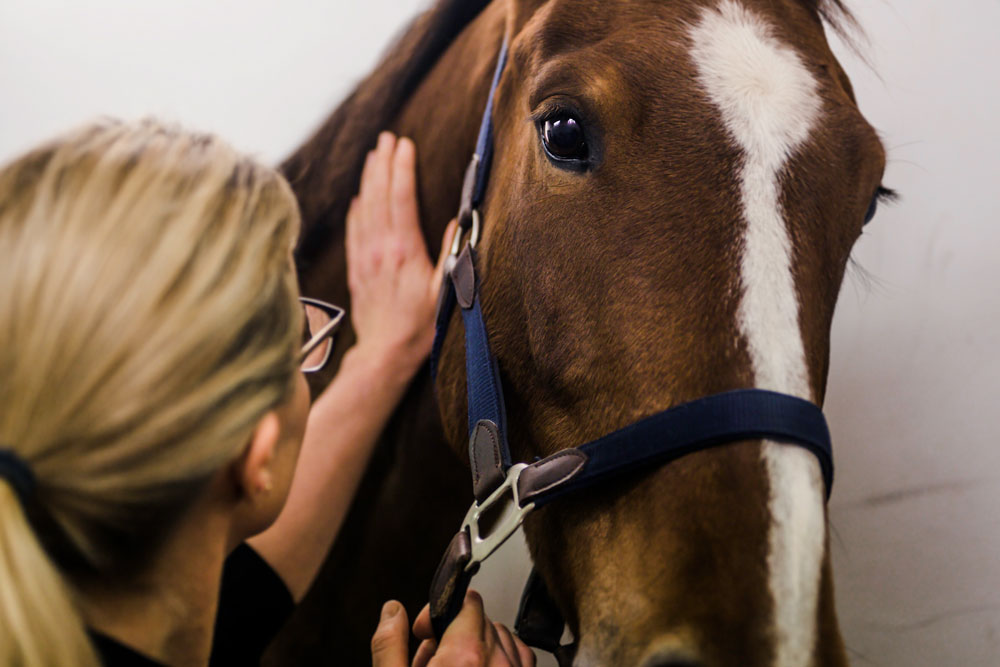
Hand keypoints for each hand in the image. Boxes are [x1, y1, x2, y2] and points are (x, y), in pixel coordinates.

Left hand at [346, 131, 456, 382]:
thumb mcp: (444, 291)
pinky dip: (356, 210)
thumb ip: (450, 255)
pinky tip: (358, 198)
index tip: (404, 144)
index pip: (401, 199)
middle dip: (382, 164)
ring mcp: (365, 259)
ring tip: (373, 156)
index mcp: (403, 251)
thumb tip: (455, 223)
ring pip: (364, 209)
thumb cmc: (419, 326)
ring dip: (368, 180)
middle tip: (386, 138)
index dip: (402, 168)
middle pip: (378, 196)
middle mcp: (380, 250)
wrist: (385, 353)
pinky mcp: (357, 270)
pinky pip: (354, 231)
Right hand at [370, 592, 534, 666]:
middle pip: (481, 620)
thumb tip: (391, 611)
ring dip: (477, 650)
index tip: (425, 631)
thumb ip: (390, 646)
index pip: (467, 601)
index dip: (440, 612)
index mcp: (465, 657)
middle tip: (429, 661)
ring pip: (502, 639)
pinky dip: (501, 662)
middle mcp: (498, 663)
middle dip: (454, 635)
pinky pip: (521, 658)